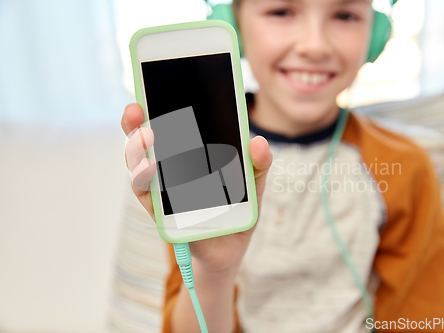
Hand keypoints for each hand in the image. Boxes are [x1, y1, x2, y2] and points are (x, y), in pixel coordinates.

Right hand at [121, 103, 272, 272]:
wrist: (231, 245)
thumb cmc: (239, 208)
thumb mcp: (254, 182)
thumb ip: (258, 162)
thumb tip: (257, 141)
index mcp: (190, 153)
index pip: (169, 124)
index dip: (157, 106)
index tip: (154, 90)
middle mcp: (170, 167)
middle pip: (145, 141)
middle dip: (136, 123)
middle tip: (137, 110)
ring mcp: (162, 189)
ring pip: (139, 165)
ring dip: (137, 150)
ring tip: (144, 136)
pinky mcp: (160, 212)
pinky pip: (146, 195)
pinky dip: (144, 181)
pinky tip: (149, 169)